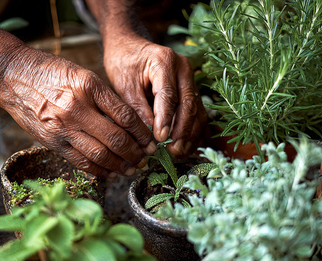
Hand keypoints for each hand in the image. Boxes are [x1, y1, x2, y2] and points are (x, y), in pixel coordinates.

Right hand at [0, 48, 155, 177]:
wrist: (12, 76)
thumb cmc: (50, 72)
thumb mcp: (82, 75)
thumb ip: (104, 98)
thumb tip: (130, 125)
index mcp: (89, 87)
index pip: (126, 117)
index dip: (143, 134)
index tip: (152, 142)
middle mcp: (76, 108)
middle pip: (116, 140)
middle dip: (136, 153)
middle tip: (146, 159)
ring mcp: (62, 128)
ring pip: (100, 155)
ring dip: (121, 166)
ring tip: (132, 169)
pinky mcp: (51, 142)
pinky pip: (80, 162)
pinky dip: (99, 170)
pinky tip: (110, 172)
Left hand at [102, 35, 206, 155]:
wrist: (129, 47)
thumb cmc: (124, 63)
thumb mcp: (124, 84)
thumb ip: (137, 108)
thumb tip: (149, 135)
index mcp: (164, 61)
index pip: (169, 95)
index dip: (166, 119)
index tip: (160, 139)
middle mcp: (183, 68)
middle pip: (188, 103)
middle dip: (182, 130)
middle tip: (173, 150)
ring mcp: (190, 78)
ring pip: (197, 110)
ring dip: (190, 133)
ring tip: (179, 152)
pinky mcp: (191, 89)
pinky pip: (197, 112)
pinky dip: (193, 130)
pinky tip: (186, 146)